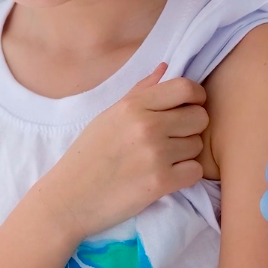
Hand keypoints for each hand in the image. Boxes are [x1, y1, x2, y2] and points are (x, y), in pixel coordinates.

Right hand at [36, 63, 206, 241]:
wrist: (68, 200)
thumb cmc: (87, 156)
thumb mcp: (108, 116)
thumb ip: (140, 92)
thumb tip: (166, 67)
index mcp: (132, 106)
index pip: (186, 87)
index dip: (196, 97)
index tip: (190, 107)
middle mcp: (146, 126)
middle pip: (199, 117)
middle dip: (191, 128)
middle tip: (172, 139)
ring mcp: (154, 155)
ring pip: (198, 146)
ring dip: (185, 154)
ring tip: (160, 160)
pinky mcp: (160, 183)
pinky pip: (195, 172)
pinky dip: (185, 176)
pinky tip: (165, 177)